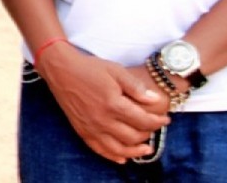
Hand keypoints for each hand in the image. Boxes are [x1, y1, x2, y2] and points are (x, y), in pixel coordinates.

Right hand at [39, 46, 170, 163]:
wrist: (61, 70)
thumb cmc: (89, 68)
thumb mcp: (115, 70)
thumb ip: (136, 87)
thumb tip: (155, 100)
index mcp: (113, 104)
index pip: (143, 120)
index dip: (158, 121)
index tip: (166, 119)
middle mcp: (103, 119)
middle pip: (133, 136)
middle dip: (149, 133)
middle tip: (155, 127)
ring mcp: (91, 127)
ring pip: (118, 148)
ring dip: (135, 151)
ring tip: (146, 149)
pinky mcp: (82, 130)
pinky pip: (99, 149)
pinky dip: (113, 156)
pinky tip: (122, 157)